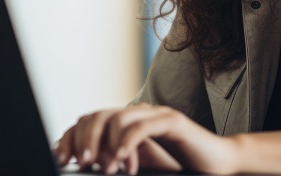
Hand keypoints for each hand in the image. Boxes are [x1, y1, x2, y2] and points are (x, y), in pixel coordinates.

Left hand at [54, 103, 240, 174]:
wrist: (216, 164)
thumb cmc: (180, 164)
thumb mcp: (140, 162)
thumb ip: (116, 158)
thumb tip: (87, 164)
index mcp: (128, 121)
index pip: (90, 120)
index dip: (72, 137)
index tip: (63, 159)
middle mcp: (139, 112)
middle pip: (98, 115)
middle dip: (84, 139)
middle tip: (81, 162)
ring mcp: (156, 114)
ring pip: (117, 118)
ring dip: (106, 145)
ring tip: (105, 168)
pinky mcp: (172, 122)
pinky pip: (143, 127)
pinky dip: (128, 143)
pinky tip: (123, 161)